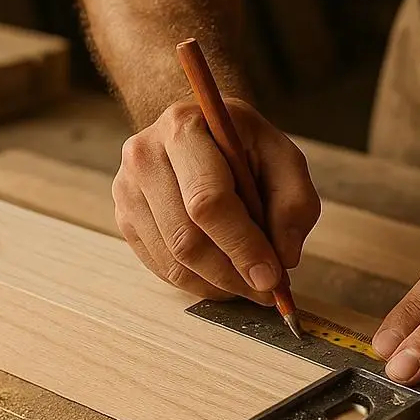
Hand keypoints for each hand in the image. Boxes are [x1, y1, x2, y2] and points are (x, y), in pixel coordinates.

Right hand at [113, 98, 320, 302]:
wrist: (199, 129)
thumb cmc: (244, 144)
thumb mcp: (284, 158)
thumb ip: (294, 203)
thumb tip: (284, 257)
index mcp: (184, 129)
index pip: (208, 201)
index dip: (242, 245)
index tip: (270, 276)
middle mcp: (144, 157)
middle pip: (186, 238)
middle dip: (231, 274)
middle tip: (266, 290)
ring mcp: (127, 189)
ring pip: (172, 261)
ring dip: (217, 284)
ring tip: (249, 284)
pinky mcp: (124, 217)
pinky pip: (160, 267)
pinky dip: (197, 282)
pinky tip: (223, 277)